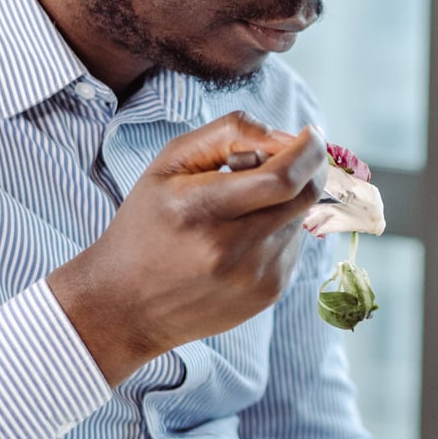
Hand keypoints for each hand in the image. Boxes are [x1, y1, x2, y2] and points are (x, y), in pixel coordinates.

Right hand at [49, 112, 324, 383]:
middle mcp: (232, 248)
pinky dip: (282, 228)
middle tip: (296, 153)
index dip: (308, 149)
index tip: (309, 133)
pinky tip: (244, 233)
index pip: (282, 176)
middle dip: (311, 166)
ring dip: (290, 198)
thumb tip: (283, 135)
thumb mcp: (168, 165)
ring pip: (301, 218)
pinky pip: (294, 246)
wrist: (126, 305)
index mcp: (200, 209)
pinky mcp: (267, 293)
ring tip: (248, 201)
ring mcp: (254, 276)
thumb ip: (227, 134)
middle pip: (304, 195)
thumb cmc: (146, 225)